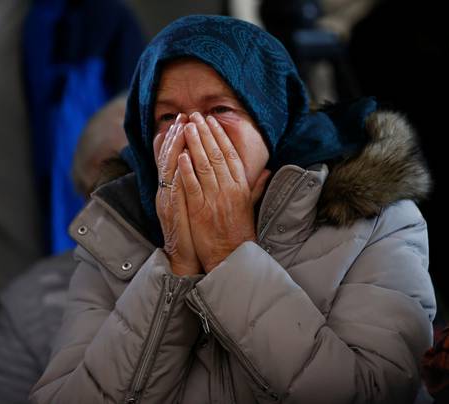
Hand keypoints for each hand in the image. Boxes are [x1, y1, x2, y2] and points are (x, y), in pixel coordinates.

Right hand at [154, 114, 201, 275]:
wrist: (185, 258)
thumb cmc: (193, 231)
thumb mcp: (193, 204)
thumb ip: (196, 185)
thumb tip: (202, 167)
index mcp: (172, 189)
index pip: (172, 157)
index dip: (177, 138)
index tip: (185, 119)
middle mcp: (166, 192)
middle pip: (168, 158)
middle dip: (175, 135)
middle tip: (183, 116)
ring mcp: (167, 200)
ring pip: (168, 168)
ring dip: (174, 147)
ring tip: (181, 128)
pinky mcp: (172, 211)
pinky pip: (174, 188)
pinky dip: (177, 172)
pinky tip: (181, 157)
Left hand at [178, 112, 269, 272]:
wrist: (231, 256)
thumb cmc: (240, 233)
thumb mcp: (250, 206)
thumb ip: (256, 186)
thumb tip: (267, 170)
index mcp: (241, 187)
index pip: (230, 155)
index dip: (220, 136)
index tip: (211, 121)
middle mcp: (229, 190)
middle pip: (216, 155)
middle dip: (204, 133)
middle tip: (195, 116)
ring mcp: (214, 199)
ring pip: (204, 166)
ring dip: (195, 144)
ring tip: (186, 127)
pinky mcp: (200, 211)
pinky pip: (192, 186)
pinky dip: (186, 170)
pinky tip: (181, 155)